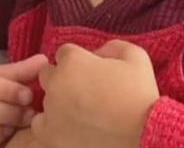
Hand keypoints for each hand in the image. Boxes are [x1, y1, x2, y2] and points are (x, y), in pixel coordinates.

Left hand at [32, 40, 159, 147]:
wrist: (144, 136)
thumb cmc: (141, 96)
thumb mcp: (135, 56)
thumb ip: (111, 46)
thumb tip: (96, 53)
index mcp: (73, 60)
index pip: (64, 53)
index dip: (78, 62)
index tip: (91, 73)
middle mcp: (56, 82)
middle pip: (49, 74)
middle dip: (63, 79)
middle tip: (84, 92)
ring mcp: (50, 110)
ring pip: (45, 100)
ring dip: (58, 103)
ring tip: (80, 113)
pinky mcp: (49, 136)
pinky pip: (40, 125)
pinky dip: (51, 126)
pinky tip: (70, 128)